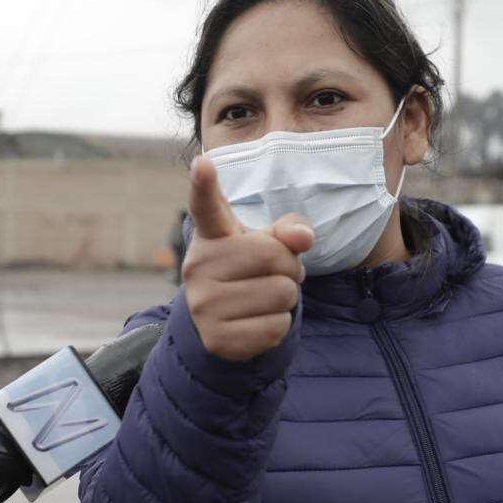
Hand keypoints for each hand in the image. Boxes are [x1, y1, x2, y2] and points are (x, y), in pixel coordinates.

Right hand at [182, 156, 313, 361]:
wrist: (222, 321)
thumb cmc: (249, 270)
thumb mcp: (267, 243)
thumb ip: (287, 231)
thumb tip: (303, 238)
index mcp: (211, 235)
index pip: (207, 206)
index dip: (205, 184)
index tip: (203, 164)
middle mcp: (199, 266)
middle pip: (275, 257)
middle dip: (289, 267)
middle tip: (274, 274)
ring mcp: (203, 304)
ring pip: (281, 295)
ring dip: (286, 299)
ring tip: (264, 298)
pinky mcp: (216, 338)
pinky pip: (276, 328)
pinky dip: (279, 326)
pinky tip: (258, 321)